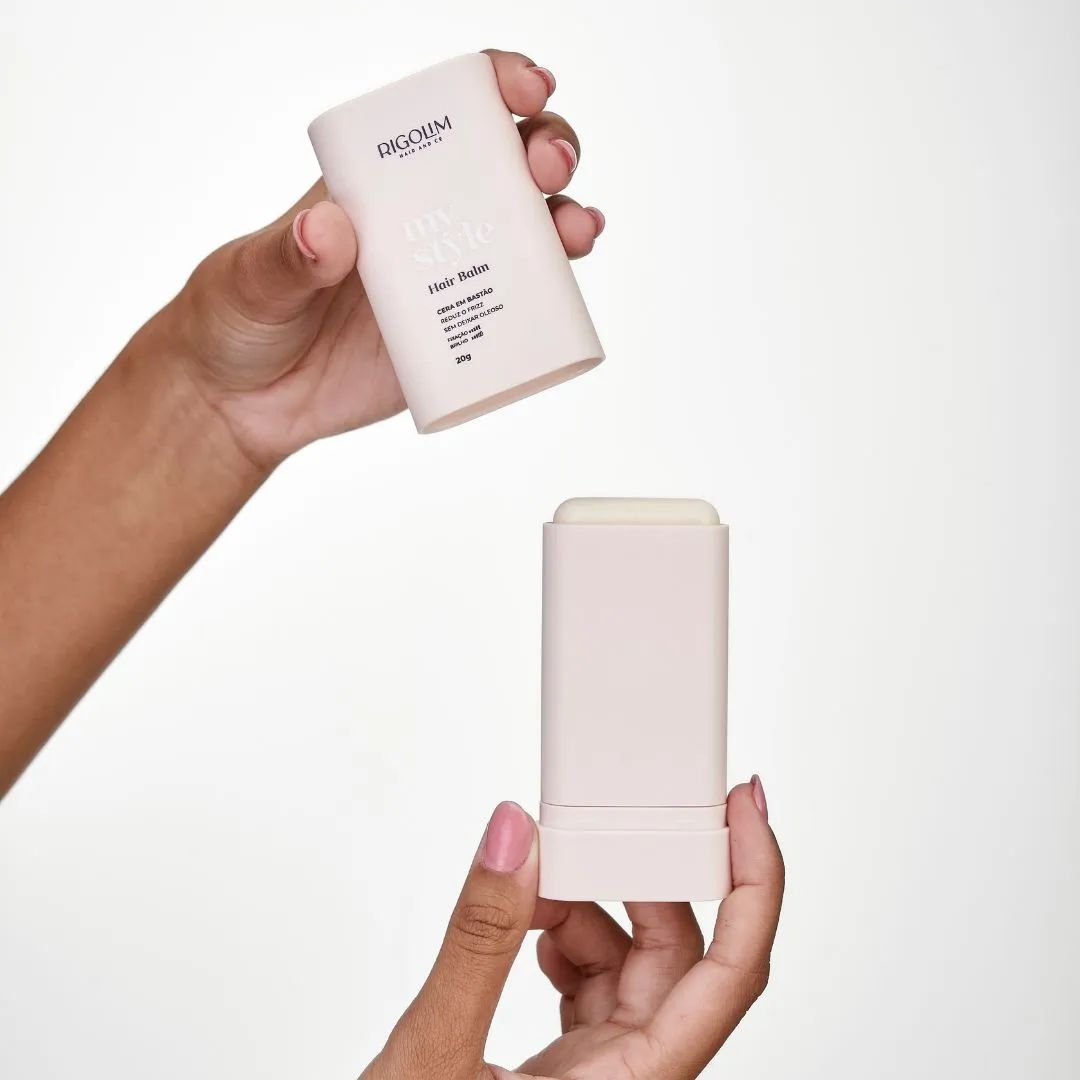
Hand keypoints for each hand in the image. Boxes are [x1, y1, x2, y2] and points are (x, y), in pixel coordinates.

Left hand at [160, 48, 603, 468]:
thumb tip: (328, 230)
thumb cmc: (235, 320)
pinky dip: (555, 296)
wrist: (242, 405)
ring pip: (527, 235)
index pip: (447, 114)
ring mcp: (446, 281)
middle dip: (545, 148)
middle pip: (506, 166)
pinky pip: (518, 313)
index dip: (496, 86)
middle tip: (547, 165)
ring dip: (565, 221)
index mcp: (378, 182)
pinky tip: (568, 291)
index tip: (524, 89)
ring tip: (576, 232)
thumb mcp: (249, 279)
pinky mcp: (456, 339)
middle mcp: (425, 222)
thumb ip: (285, 257)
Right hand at [365, 779, 782, 1078]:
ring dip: (582, 912)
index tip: (746, 813)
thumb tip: (512, 837)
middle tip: (584, 833)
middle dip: (633, 881)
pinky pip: (597, 984)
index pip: (732, 974)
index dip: (755, 883)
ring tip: (525, 893)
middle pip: (678, 954)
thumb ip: (476, 941)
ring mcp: (609, 1077)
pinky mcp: (577, 1070)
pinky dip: (565, 942)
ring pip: (632, 965)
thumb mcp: (431, 1060)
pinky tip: (527, 932)